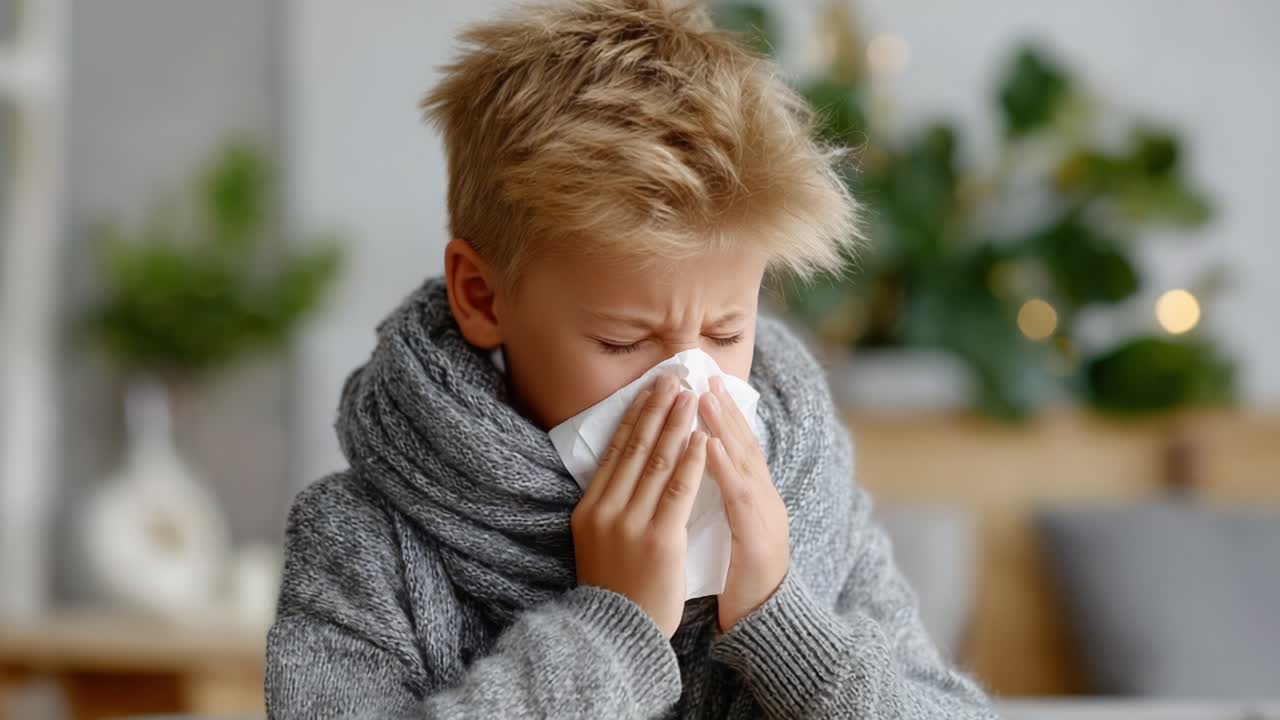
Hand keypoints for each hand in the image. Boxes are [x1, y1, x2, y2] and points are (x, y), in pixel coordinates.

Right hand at [571, 374, 708, 638]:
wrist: (617, 633)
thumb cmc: (614, 588)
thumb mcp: (597, 541)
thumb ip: (609, 506)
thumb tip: (626, 468)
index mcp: (589, 508)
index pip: (615, 451)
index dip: (634, 417)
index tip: (650, 390)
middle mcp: (606, 510)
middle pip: (635, 448)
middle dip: (657, 410)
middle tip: (674, 379)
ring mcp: (631, 523)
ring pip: (657, 462)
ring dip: (676, 425)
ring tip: (691, 398)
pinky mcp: (659, 539)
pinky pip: (678, 491)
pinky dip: (691, 461)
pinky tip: (701, 439)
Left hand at [698, 375, 790, 631]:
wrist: (767, 623)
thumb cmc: (740, 581)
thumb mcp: (728, 532)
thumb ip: (717, 502)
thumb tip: (691, 473)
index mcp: (753, 497)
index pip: (736, 447)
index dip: (721, 415)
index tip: (702, 385)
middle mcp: (764, 499)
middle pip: (743, 444)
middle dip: (722, 408)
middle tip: (702, 375)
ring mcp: (766, 515)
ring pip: (744, 461)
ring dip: (723, 426)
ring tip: (704, 397)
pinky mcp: (760, 536)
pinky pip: (739, 495)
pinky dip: (724, 466)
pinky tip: (709, 445)